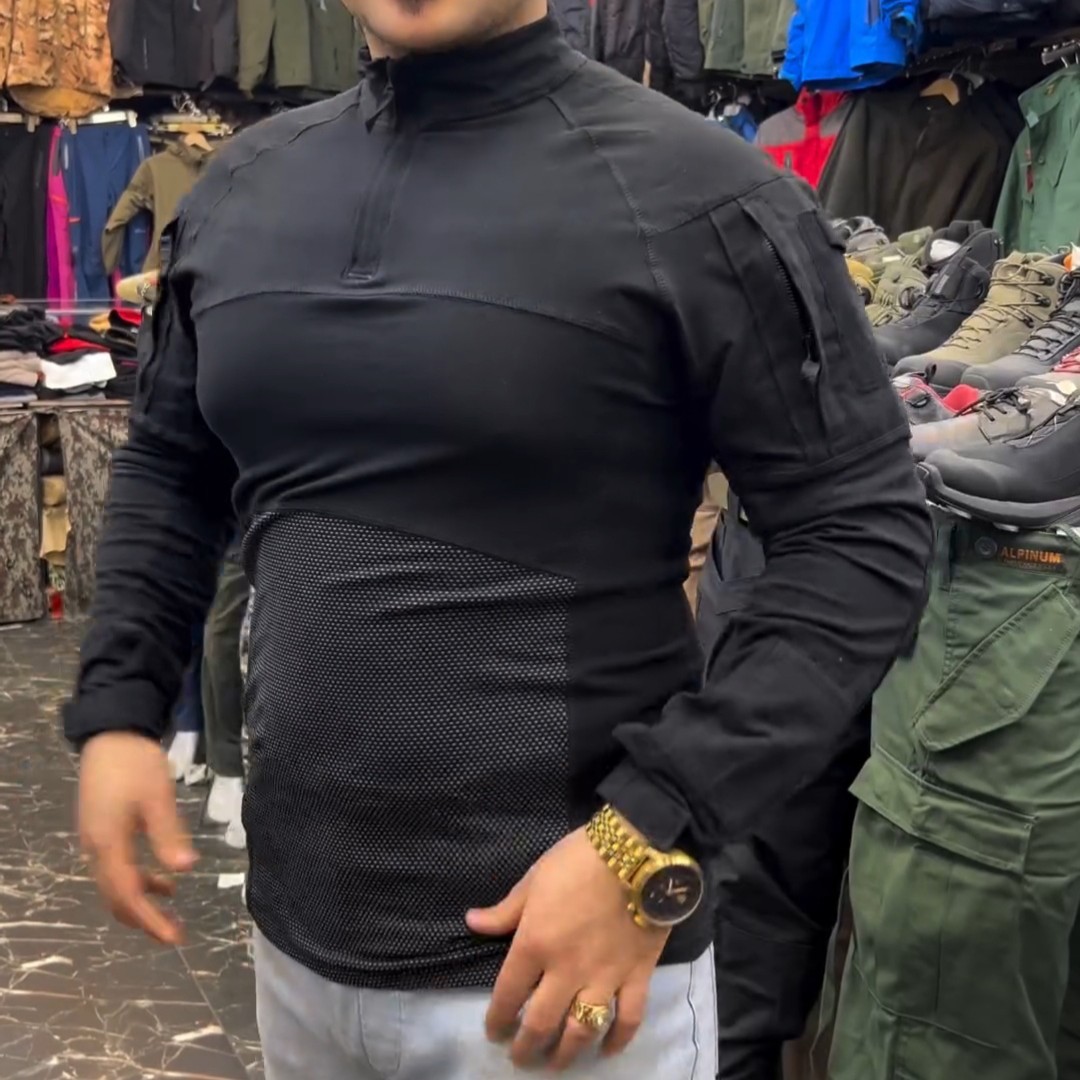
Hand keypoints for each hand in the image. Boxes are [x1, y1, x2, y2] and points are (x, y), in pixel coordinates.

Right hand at [78, 732, 196, 944]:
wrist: (110, 735)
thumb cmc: (135, 764)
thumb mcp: (158, 797)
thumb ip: (169, 834)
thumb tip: (185, 870)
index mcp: (108, 844)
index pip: (128, 895)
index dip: (150, 920)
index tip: (174, 938)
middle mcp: (95, 849)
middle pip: (116, 897)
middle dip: (144, 918)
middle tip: (173, 933)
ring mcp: (95, 841)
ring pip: (114, 885)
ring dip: (140, 901)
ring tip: (171, 909)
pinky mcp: (101, 831)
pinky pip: (116, 869)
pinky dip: (137, 880)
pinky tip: (163, 879)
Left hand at [466, 827, 668, 1070]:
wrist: (636, 853)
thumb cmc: (578, 860)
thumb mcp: (534, 879)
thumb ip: (505, 910)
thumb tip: (472, 923)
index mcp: (535, 945)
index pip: (509, 994)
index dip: (498, 1019)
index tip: (494, 1032)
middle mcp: (566, 971)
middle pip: (542, 1023)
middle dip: (527, 1047)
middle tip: (521, 1059)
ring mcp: (604, 978)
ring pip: (582, 1030)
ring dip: (566, 1054)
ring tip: (555, 1064)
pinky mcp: (637, 976)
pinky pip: (628, 1019)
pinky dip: (618, 1040)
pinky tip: (607, 1051)